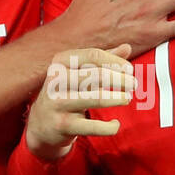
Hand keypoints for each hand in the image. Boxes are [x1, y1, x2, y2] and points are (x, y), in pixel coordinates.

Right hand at [25, 45, 135, 162]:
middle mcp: (56, 80)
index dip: (115, 62)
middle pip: (96, 75)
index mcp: (61, 62)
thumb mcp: (78, 73)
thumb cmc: (66, 93)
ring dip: (117, 98)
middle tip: (134, 85)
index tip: (130, 70)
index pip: (93, 56)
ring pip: (95, 98)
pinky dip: (109, 126)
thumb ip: (101, 61)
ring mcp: (58, 103)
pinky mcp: (62, 125)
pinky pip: (92, 126)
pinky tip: (115, 124)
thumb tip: (127, 47)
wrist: (41, 125)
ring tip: (127, 98)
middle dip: (119, 79)